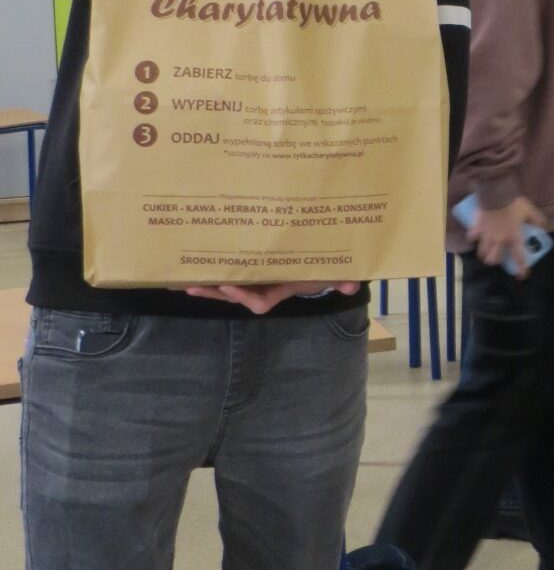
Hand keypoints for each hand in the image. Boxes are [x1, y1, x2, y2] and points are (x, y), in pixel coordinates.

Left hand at [182, 280, 360, 313]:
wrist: (316, 268)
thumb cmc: (321, 270)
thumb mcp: (333, 275)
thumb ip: (342, 280)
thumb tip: (351, 286)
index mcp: (280, 291)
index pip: (260, 301)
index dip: (244, 297)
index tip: (230, 286)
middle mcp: (263, 289)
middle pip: (235, 296)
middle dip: (216, 293)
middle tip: (194, 286)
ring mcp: (255, 282)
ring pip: (228, 288)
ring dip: (208, 286)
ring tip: (185, 281)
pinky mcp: (248, 272)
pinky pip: (228, 276)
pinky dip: (212, 275)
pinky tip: (194, 269)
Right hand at [472, 196, 543, 273]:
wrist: (496, 194)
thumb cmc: (514, 204)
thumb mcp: (530, 210)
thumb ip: (537, 219)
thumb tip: (543, 225)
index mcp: (513, 237)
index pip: (518, 256)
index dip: (521, 268)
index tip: (521, 276)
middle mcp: (499, 240)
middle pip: (493, 258)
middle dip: (493, 261)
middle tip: (495, 259)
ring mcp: (487, 235)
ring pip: (482, 251)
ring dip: (483, 254)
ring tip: (483, 253)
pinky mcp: (477, 227)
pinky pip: (472, 236)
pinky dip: (472, 237)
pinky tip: (473, 237)